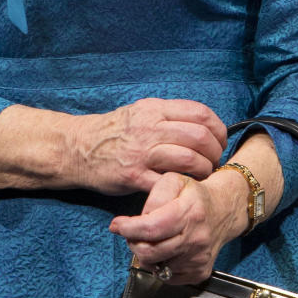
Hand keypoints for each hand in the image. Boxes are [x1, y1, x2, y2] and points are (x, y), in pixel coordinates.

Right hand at [70, 98, 227, 195]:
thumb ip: (169, 115)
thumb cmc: (114, 132)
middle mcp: (150, 128)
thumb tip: (203, 124)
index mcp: (155, 110)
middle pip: (199, 137)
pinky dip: (181, 186)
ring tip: (202, 176)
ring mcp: (142, 153)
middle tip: (213, 162)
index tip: (219, 142)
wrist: (78, 148)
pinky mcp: (133, 176)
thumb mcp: (141, 112)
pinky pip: (167, 181)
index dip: (218, 129)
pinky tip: (182, 187)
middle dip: (214, 152)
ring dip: (203, 170)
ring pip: (188, 159)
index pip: (201, 113)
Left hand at [109, 166, 249, 283]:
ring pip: (156, 266)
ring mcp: (199, 258)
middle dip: (133, 242)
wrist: (224, 211)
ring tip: (152, 240)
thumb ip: (154, 197)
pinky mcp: (200, 272)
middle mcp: (196, 238)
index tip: (117, 225)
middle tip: (133, 233)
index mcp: (190, 213)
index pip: (152, 228)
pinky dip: (160, 265)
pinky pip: (167, 277)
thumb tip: (140, 219)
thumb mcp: (173, 181)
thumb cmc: (194, 195)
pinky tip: (165, 250)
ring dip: (146, 254)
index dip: (129, 228)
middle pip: (150, 251)